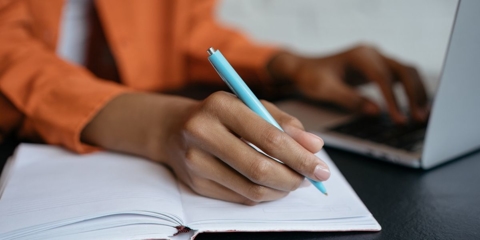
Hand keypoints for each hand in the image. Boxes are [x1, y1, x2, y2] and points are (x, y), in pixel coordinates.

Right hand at [81, 92, 329, 204]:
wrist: (174, 128)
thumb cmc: (221, 114)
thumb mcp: (251, 105)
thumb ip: (284, 122)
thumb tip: (314, 146)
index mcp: (221, 106)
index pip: (268, 137)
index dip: (300, 157)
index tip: (321, 168)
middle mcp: (202, 133)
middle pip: (259, 168)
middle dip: (294, 178)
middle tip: (311, 179)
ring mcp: (195, 161)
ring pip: (251, 189)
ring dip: (281, 190)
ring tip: (294, 181)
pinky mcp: (195, 184)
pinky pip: (240, 197)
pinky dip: (264, 195)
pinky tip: (272, 186)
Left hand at [268, 45, 427, 122]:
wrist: (304, 69)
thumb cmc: (311, 77)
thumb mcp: (325, 89)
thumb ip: (349, 99)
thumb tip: (375, 112)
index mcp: (360, 56)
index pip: (383, 77)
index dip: (393, 99)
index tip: (398, 118)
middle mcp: (373, 54)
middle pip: (404, 70)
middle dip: (414, 94)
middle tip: (419, 118)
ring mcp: (378, 59)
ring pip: (407, 72)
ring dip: (417, 93)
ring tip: (422, 116)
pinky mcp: (379, 68)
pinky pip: (401, 78)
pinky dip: (411, 92)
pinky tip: (415, 108)